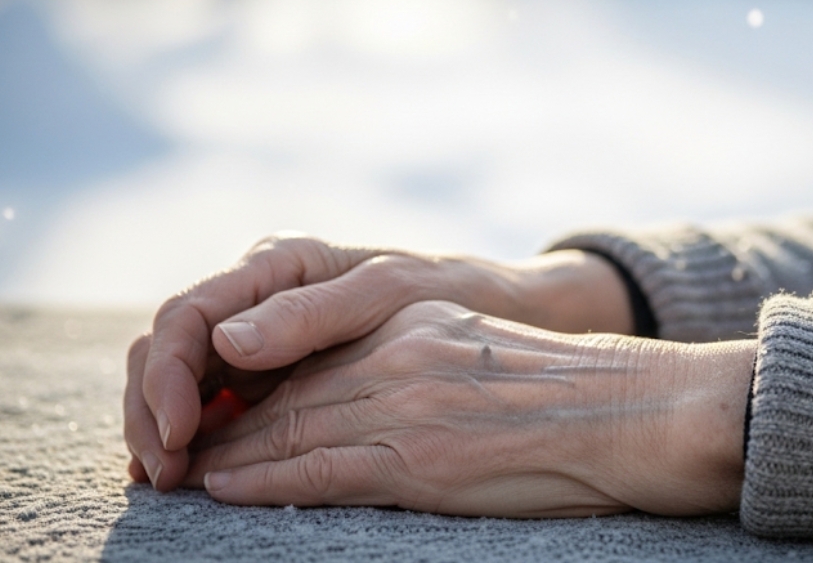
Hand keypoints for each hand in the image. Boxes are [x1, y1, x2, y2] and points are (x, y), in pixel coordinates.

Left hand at [184, 301, 754, 516]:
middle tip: (177, 444)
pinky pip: (323, 469)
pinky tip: (227, 486)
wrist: (636, 414)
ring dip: (233, 453)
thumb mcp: (487, 356)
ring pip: (295, 426)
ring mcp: (412, 404)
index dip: (261, 390)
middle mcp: (406, 354)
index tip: (220, 411)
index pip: (318, 359)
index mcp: (421, 325)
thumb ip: (426, 365)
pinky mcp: (422, 458)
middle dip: (229, 421)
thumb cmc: (576, 398)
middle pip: (294, 391)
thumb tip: (372, 402)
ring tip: (187, 472)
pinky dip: (265, 479)